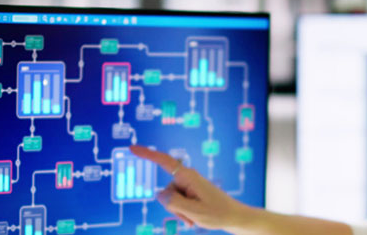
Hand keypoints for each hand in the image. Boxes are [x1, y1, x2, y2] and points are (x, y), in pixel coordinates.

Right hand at [130, 145, 256, 230]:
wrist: (234, 217)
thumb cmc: (217, 214)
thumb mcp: (193, 211)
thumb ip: (173, 202)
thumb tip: (159, 193)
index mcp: (188, 176)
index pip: (163, 161)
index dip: (146, 154)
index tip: (132, 148)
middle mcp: (187, 177)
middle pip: (166, 191)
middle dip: (174, 206)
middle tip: (192, 216)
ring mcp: (189, 184)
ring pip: (172, 199)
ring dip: (180, 212)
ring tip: (196, 218)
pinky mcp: (190, 191)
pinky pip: (178, 202)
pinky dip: (184, 212)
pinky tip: (195, 218)